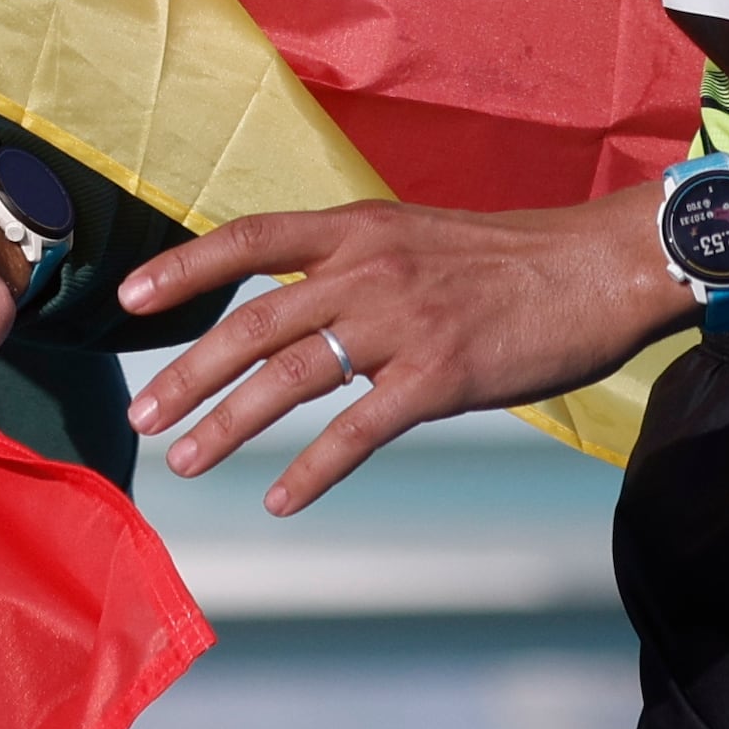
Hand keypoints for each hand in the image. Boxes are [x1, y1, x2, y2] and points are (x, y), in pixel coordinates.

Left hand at [113, 192, 674, 513]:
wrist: (601, 265)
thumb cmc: (511, 259)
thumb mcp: (415, 238)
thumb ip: (354, 269)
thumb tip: (306, 317)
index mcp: (356, 229)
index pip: (246, 239)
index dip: (181, 268)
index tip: (127, 300)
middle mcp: (366, 269)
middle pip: (250, 323)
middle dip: (185, 372)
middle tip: (140, 416)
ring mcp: (401, 323)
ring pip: (288, 377)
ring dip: (227, 424)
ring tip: (184, 461)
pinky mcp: (439, 376)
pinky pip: (357, 430)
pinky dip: (312, 469)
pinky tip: (281, 500)